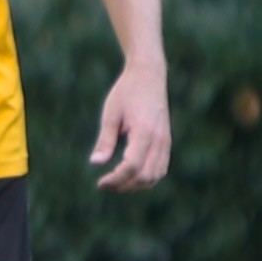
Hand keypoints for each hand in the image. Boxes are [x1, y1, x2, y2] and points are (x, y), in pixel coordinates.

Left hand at [89, 66, 170, 189]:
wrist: (149, 74)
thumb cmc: (127, 91)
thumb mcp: (111, 114)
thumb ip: (105, 140)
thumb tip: (95, 163)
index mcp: (145, 132)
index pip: (132, 167)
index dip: (116, 180)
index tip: (100, 183)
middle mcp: (160, 140)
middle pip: (146, 177)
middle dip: (124, 186)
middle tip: (105, 184)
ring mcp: (166, 141)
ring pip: (156, 176)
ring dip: (136, 185)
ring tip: (116, 182)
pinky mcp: (166, 141)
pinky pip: (160, 168)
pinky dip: (146, 177)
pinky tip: (129, 175)